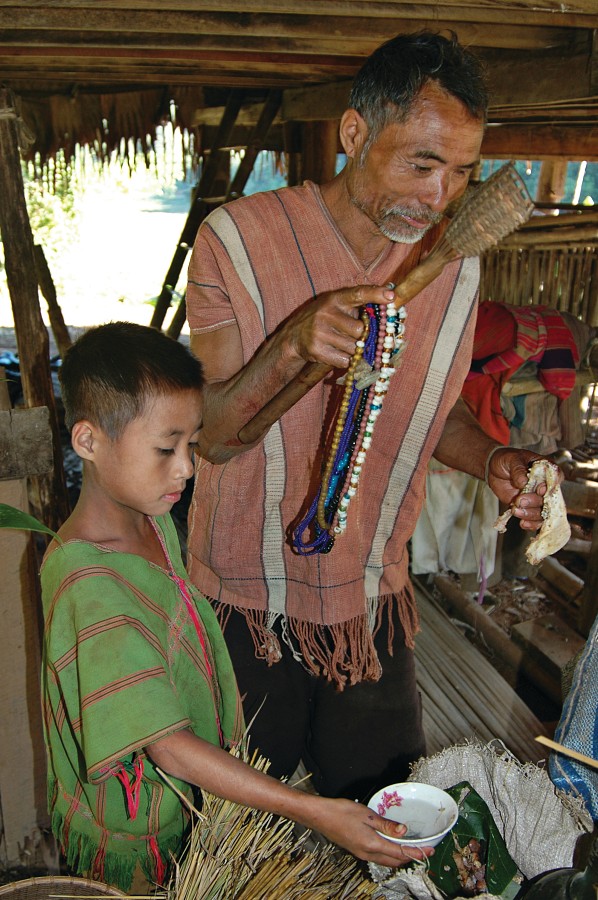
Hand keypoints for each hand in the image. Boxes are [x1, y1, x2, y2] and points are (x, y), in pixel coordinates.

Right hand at [283, 284, 396, 369]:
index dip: (375, 294)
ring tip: (340, 344)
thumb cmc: (323, 320)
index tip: (391, 297)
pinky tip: (334, 352)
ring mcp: (320, 332)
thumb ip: (358, 306)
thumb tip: (389, 308)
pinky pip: (343, 360)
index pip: (358, 293)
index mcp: (335, 298)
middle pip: (359, 330)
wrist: (293, 336)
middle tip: (350, 335)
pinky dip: (344, 360)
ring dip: (352, 350)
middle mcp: (326, 313)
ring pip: (353, 348)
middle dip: (360, 336)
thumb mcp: (336, 306)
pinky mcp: (316, 349)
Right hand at [309, 797, 434, 867]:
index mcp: (372, 844)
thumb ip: (386, 825)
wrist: (320, 816)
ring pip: (387, 861)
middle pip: (395, 861)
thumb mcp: (367, 815)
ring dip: (401, 857)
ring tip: (411, 848)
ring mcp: (361, 854)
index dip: (417, 852)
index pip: (400, 853)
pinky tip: (391, 845)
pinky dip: (390, 854)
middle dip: (411, 857)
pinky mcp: (357, 850)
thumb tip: (404, 831)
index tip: (430, 850)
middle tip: (424, 849)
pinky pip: (378, 857)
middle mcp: (368, 854)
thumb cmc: (342, 811)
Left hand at [486, 448, 558, 530]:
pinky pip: (534, 519)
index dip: (551, 486)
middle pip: (549, 498)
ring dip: (530, 514)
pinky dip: (530, 523)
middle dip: (535, 502)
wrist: (494, 469)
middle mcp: (545, 485)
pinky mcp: (528, 507)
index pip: (557, 477)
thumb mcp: (512, 459)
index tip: (540, 489)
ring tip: (516, 510)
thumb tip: (523, 482)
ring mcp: (537, 498)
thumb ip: (519, 470)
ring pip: (542, 512)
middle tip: (520, 500)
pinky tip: (523, 523)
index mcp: (546, 469)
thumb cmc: (507, 459)